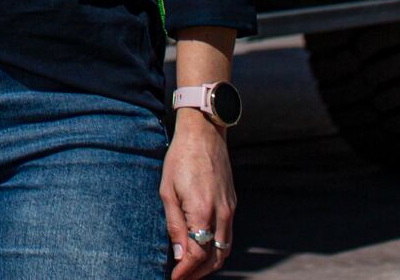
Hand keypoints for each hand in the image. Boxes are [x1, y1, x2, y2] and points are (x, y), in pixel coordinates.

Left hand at [162, 109, 235, 277]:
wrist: (205, 134)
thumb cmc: (180, 159)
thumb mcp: (167, 191)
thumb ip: (174, 225)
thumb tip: (179, 256)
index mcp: (203, 212)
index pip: (197, 255)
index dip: (185, 272)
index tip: (173, 279)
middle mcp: (222, 215)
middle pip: (215, 258)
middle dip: (198, 273)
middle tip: (180, 278)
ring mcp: (230, 210)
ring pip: (225, 250)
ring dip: (209, 265)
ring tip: (190, 270)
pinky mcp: (232, 205)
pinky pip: (228, 236)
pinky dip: (217, 250)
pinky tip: (203, 250)